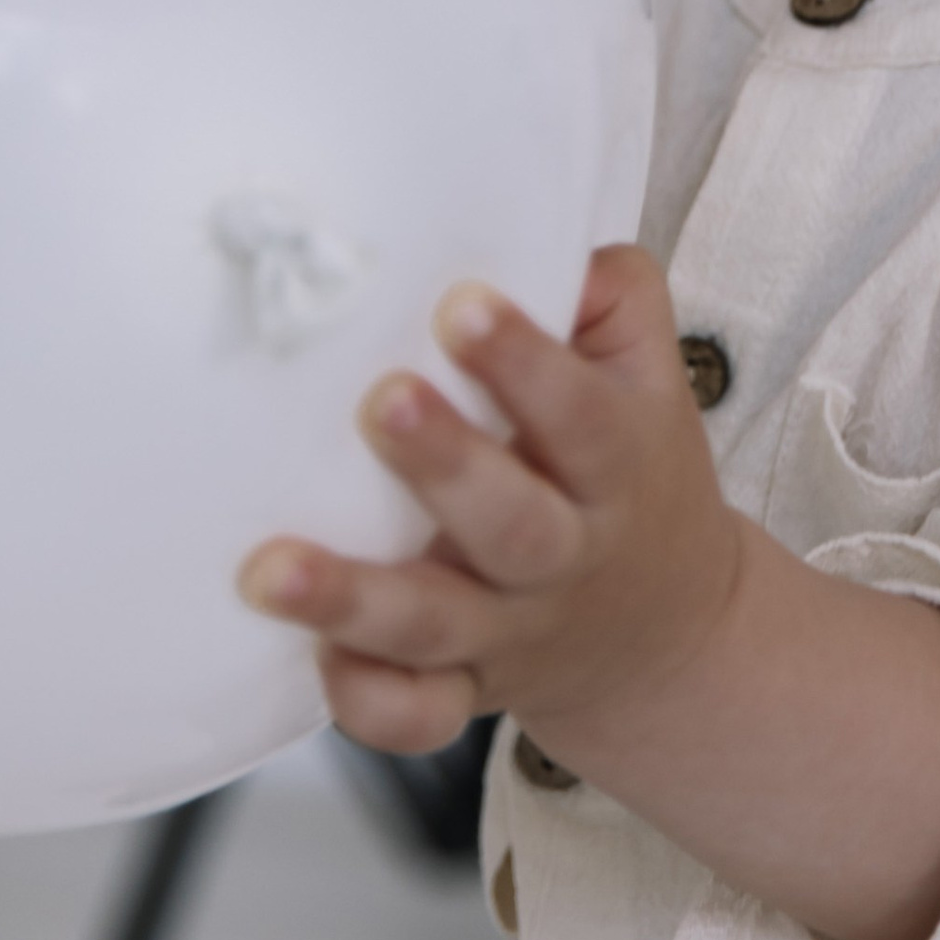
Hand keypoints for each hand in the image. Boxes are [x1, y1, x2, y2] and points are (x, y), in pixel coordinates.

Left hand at [238, 245, 742, 765]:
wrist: (669, 627)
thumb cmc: (632, 466)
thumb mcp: (649, 372)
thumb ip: (606, 293)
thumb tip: (531, 226)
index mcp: (614, 466)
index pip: (579, 412)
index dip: (526, 361)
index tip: (461, 303)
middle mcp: (562, 554)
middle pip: (511, 524)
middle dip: (444, 465)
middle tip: (380, 402)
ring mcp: (508, 630)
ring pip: (437, 627)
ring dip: (355, 600)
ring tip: (270, 567)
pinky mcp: (463, 686)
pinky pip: (415, 714)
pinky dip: (368, 699)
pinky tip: (314, 656)